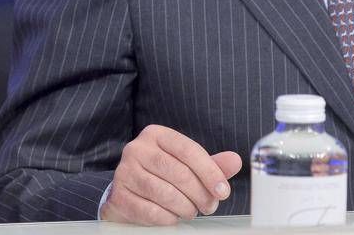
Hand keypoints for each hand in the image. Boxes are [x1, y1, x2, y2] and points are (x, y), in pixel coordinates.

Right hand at [101, 124, 242, 224]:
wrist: (127, 191)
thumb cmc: (161, 174)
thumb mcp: (185, 164)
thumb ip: (210, 164)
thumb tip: (235, 161)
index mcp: (156, 134)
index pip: (189, 150)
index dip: (210, 172)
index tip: (223, 191)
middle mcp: (137, 149)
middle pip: (178, 173)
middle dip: (200, 193)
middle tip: (210, 206)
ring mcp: (124, 172)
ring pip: (164, 193)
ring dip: (185, 207)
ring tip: (192, 211)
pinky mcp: (118, 196)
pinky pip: (149, 211)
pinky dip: (167, 217)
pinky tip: (174, 217)